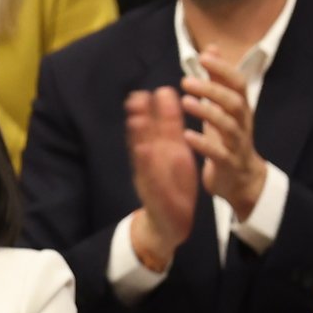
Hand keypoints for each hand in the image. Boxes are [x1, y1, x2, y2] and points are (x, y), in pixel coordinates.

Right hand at [123, 86, 200, 272]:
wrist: (170, 223)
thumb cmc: (174, 186)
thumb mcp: (177, 154)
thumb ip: (172, 130)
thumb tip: (170, 102)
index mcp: (165, 151)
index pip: (161, 126)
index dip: (160, 109)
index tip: (160, 89)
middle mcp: (155, 161)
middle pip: (146, 136)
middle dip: (142, 118)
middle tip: (138, 97)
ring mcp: (151, 176)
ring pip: (143, 154)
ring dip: (138, 139)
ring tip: (136, 120)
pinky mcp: (153, 192)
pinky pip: (149, 175)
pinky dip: (146, 164)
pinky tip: (143, 151)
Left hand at [184, 47, 268, 215]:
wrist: (242, 180)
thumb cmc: (229, 138)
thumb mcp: (224, 107)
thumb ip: (217, 79)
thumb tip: (211, 49)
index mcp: (241, 109)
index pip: (238, 83)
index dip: (223, 69)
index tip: (204, 56)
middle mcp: (242, 124)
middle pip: (234, 102)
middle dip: (212, 89)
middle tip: (186, 81)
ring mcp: (238, 145)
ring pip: (228, 126)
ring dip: (207, 112)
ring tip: (185, 102)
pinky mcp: (229, 164)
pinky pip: (219, 154)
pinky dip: (203, 144)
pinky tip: (187, 135)